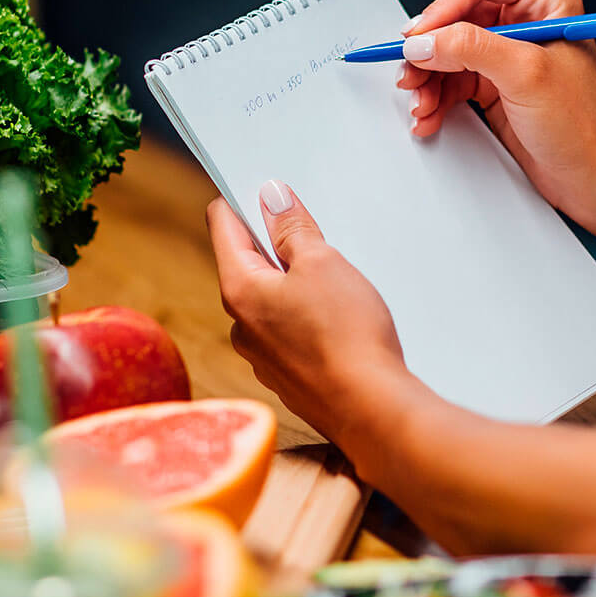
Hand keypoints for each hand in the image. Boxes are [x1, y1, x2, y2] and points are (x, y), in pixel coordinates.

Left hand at [207, 181, 406, 443]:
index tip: (264, 187)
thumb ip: (292, 229)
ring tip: (334, 276)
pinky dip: (306, 313)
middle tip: (312, 227)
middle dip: (276, 242)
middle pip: (248, 263)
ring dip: (294, 280)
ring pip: (271, 299)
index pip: (224, 228)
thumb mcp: (322, 263)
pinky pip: (288, 329)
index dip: (242, 201)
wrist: (371, 409)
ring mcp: (263, 355)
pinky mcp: (288, 375)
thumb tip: (271, 198)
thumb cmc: (346, 336)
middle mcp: (241, 325)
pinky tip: (339, 315)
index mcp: (240, 290)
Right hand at [394, 0, 595, 230]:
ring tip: (421, 103)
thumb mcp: (527, 76)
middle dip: (431, 47)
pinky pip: (452, 78)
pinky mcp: (496, 82)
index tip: (423, 37)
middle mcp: (526, 19)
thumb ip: (472, 49)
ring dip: (428, 77)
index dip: (446, 4)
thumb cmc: (584, 125)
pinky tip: (430, 115)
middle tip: (413, 72)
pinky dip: (436, 96)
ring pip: (448, 48)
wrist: (594, 178)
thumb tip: (426, 39)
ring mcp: (509, 52)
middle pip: (457, 13)